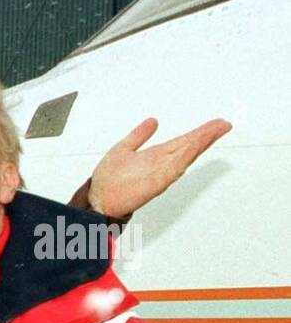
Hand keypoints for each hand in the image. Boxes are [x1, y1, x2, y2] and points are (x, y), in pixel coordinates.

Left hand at [88, 117, 231, 217]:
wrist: (97, 201)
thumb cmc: (109, 181)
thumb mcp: (124, 149)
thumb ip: (139, 135)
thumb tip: (153, 121)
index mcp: (155, 156)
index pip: (182, 141)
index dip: (200, 132)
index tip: (216, 124)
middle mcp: (160, 164)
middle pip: (188, 146)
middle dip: (206, 135)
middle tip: (224, 124)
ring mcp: (159, 174)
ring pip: (185, 155)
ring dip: (200, 143)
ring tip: (216, 131)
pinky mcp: (154, 184)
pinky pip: (173, 169)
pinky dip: (183, 159)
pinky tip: (193, 149)